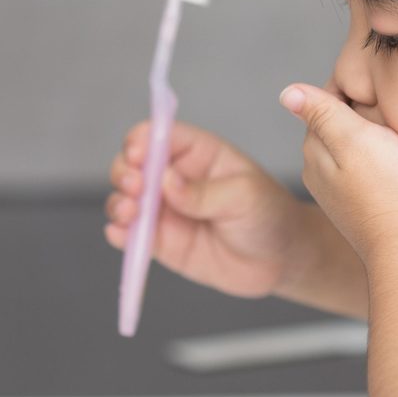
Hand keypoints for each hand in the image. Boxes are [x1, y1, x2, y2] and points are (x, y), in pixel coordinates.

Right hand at [104, 119, 311, 297]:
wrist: (279, 261)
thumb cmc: (268, 215)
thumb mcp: (245, 196)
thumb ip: (205, 192)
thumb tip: (166, 183)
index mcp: (196, 153)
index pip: (158, 135)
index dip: (141, 141)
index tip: (137, 155)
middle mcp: (173, 178)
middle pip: (132, 164)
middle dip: (125, 172)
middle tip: (136, 188)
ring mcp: (164, 210)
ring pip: (125, 199)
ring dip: (118, 202)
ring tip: (130, 212)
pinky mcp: (160, 241)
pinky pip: (130, 234)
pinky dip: (119, 232)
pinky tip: (121, 233)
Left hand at [279, 83, 397, 265]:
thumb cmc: (389, 188)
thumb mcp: (354, 138)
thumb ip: (321, 112)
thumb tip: (286, 92)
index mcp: (314, 154)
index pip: (321, 106)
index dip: (347, 89)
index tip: (374, 80)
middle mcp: (322, 175)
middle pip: (337, 128)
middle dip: (359, 112)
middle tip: (391, 100)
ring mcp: (343, 194)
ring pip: (355, 150)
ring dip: (374, 137)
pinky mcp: (367, 207)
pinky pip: (371, 171)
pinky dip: (384, 160)